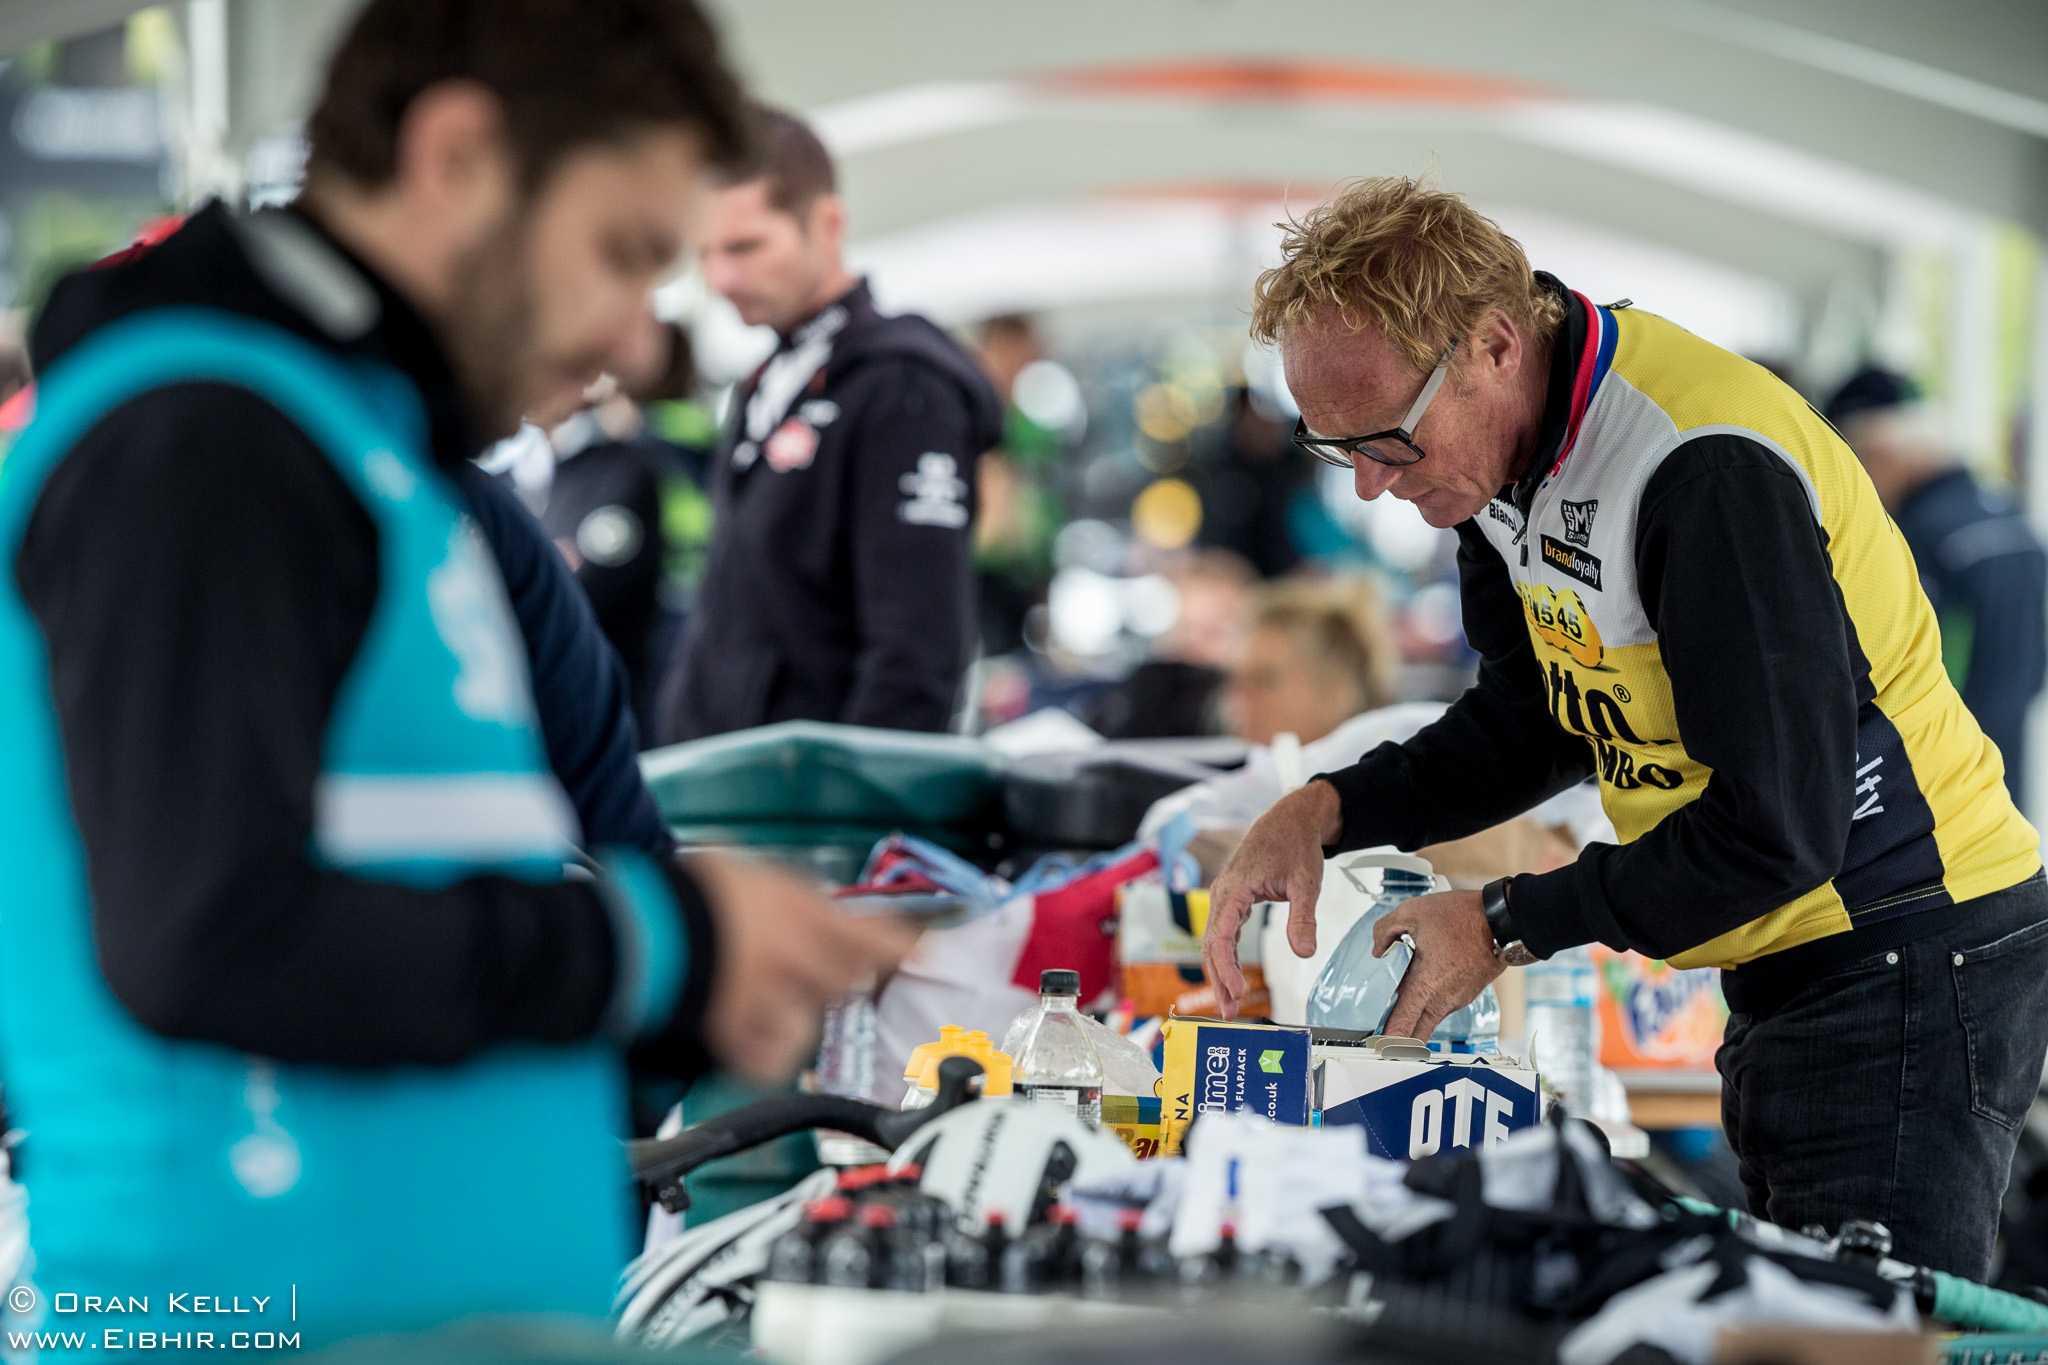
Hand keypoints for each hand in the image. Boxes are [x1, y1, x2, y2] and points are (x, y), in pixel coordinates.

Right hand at [685, 851, 915, 1083]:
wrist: (643, 929)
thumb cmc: (692, 891)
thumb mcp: (749, 870)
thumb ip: (790, 895)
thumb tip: (811, 904)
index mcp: (802, 915)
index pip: (872, 936)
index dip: (901, 946)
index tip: (922, 951)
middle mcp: (797, 960)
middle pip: (844, 981)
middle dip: (837, 975)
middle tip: (810, 966)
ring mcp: (771, 1001)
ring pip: (811, 1017)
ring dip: (801, 1008)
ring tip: (771, 993)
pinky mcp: (738, 1035)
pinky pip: (773, 1058)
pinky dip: (771, 1053)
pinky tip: (761, 1039)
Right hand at [1201, 780, 1342, 1019]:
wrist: (1290, 820)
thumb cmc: (1296, 846)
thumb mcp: (1306, 882)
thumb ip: (1303, 919)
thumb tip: (1304, 954)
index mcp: (1235, 888)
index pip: (1222, 935)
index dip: (1226, 967)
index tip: (1236, 993)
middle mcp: (1222, 893)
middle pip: (1211, 944)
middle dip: (1218, 980)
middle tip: (1229, 1014)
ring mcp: (1224, 897)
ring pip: (1214, 942)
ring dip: (1220, 973)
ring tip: (1230, 1004)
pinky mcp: (1231, 900)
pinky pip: (1222, 934)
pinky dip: (1225, 958)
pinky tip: (1232, 978)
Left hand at [1370, 889, 1503, 1040]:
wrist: (1504, 921)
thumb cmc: (1463, 917)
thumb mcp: (1412, 912)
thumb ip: (1384, 930)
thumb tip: (1378, 947)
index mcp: (1426, 987)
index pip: (1402, 1028)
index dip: (1385, 1042)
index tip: (1374, 1046)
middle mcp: (1443, 1000)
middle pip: (1416, 1035)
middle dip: (1397, 1040)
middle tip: (1379, 1038)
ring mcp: (1458, 998)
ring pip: (1429, 1018)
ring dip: (1413, 1016)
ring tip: (1394, 1005)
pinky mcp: (1467, 992)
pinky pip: (1442, 1004)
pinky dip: (1428, 1002)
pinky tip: (1419, 984)